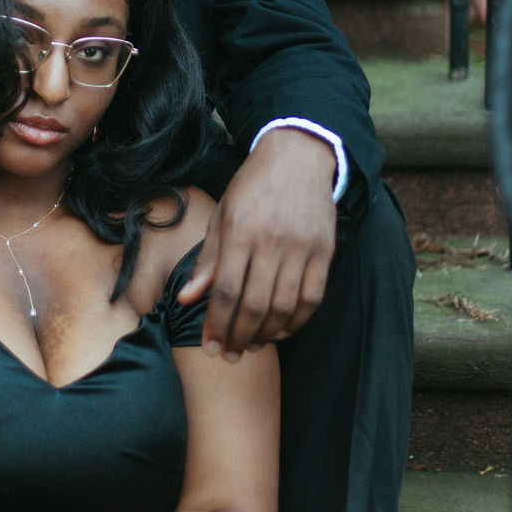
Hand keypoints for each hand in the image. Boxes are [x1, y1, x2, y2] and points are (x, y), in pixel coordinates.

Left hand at [179, 128, 335, 360]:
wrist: (298, 156)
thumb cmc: (252, 186)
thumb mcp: (222, 214)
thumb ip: (207, 260)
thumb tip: (186, 299)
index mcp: (240, 230)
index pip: (226, 290)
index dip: (216, 325)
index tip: (210, 347)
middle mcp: (272, 240)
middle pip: (255, 305)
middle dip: (239, 337)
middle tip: (229, 356)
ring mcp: (302, 246)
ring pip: (285, 306)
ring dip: (267, 334)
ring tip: (252, 346)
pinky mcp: (325, 250)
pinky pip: (313, 297)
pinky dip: (297, 321)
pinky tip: (281, 331)